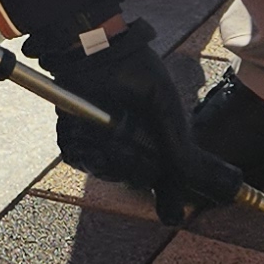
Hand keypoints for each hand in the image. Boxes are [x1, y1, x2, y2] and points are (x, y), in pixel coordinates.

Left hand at [39, 17, 252, 227]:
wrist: (97, 49)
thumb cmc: (135, 72)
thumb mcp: (165, 105)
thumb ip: (178, 143)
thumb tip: (188, 177)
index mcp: (154, 141)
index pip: (164, 180)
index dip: (171, 198)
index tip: (173, 214)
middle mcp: (127, 148)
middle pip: (134, 179)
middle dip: (133, 164)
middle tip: (130, 138)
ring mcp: (99, 145)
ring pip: (105, 171)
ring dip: (106, 151)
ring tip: (109, 124)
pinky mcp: (74, 138)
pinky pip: (77, 157)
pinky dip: (82, 144)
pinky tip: (87, 125)